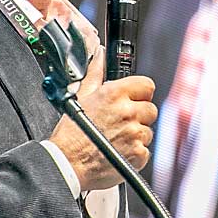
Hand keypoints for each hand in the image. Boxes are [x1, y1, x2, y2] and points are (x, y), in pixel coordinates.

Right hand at [48, 46, 157, 190]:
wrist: (67, 164)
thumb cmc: (71, 133)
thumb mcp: (81, 96)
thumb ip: (95, 73)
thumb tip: (98, 54)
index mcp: (115, 94)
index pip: (147, 85)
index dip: (140, 93)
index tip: (132, 100)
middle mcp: (128, 112)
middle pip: (150, 109)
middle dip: (138, 115)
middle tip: (121, 123)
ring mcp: (135, 134)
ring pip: (148, 131)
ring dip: (136, 135)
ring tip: (116, 139)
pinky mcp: (138, 154)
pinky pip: (145, 150)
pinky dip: (135, 153)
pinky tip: (119, 151)